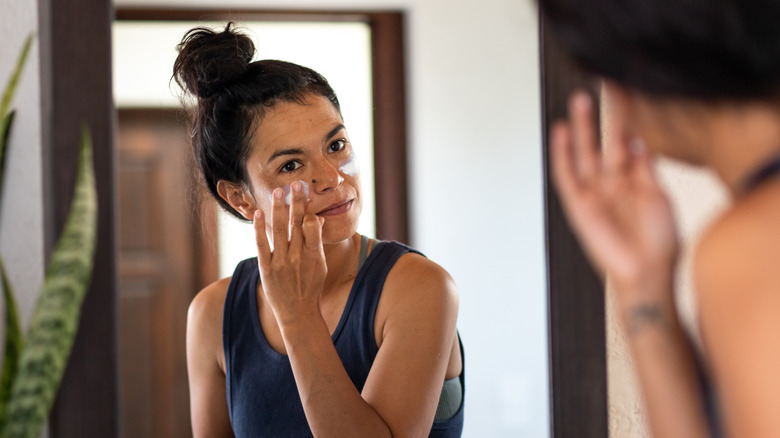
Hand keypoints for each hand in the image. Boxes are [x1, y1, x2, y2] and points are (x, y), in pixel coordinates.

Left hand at [254, 181, 327, 324]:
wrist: (298, 313)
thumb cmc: (310, 287)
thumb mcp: (320, 265)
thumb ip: (317, 242)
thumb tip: (316, 219)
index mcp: (314, 255)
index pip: (311, 226)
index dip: (308, 209)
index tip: (305, 194)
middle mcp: (298, 257)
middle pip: (297, 224)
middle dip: (297, 202)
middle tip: (297, 184)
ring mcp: (281, 263)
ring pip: (280, 230)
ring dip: (279, 209)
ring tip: (278, 191)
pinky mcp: (267, 269)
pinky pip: (262, 244)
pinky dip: (259, 228)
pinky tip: (259, 213)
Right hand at [551, 91, 678, 303]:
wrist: (647, 272)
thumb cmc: (658, 243)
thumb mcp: (659, 197)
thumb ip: (646, 168)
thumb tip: (641, 140)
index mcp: (634, 180)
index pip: (627, 141)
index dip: (626, 118)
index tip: (627, 92)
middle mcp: (611, 184)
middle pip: (603, 141)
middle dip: (601, 115)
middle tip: (599, 87)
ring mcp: (594, 193)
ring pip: (584, 152)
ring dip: (582, 128)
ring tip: (580, 100)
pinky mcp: (578, 204)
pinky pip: (566, 175)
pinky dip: (562, 154)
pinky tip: (561, 132)